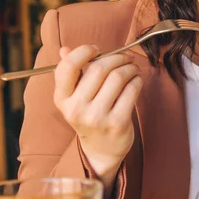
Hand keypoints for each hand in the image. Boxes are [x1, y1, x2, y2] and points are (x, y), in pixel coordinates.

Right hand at [54, 45, 142, 189]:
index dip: (83, 51)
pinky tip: (136, 80)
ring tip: (132, 68)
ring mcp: (97, 118)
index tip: (96, 49)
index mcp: (62, 99)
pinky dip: (137, 80)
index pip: (67, 67)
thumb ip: (70, 73)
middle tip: (126, 57)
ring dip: (129, 67)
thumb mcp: (74, 98)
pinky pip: (131, 90)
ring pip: (117, 77)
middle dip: (116, 57)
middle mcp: (76, 109)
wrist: (101, 150)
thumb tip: (64, 49)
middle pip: (99, 68)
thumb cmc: (89, 115)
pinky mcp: (117, 123)